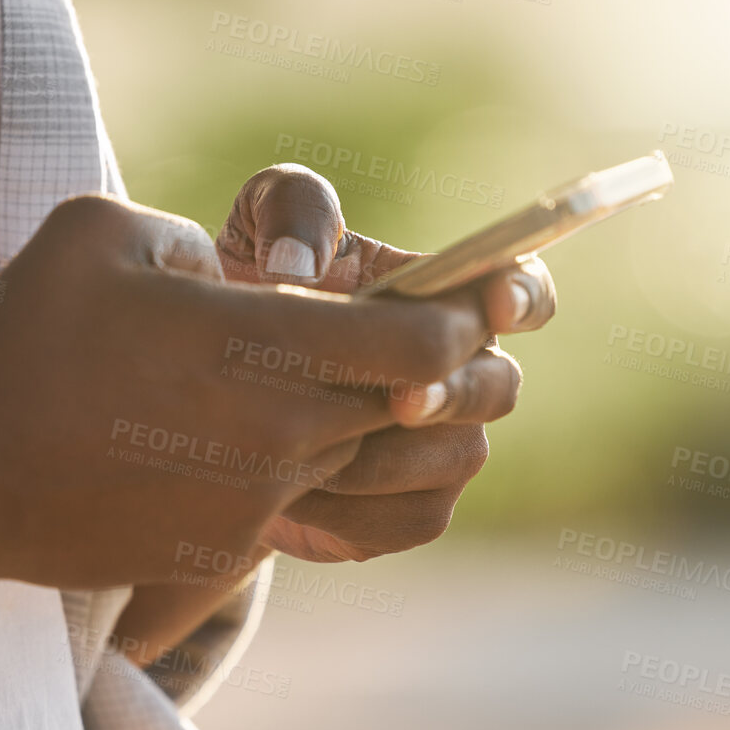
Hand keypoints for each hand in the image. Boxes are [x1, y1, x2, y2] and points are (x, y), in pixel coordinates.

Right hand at [0, 193, 496, 586]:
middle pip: (403, 406)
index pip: (420, 347)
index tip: (470, 302)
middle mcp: (276, 432)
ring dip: (354, 419)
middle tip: (407, 336)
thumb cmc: (20, 339)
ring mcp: (253, 501)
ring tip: (306, 384)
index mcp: (257, 346)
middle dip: (421, 370)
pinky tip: (232, 437)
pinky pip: (295, 501)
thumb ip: (195, 235)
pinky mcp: (222, 547)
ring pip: (354, 457)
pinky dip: (291, 466)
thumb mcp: (101, 232)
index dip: (464, 321)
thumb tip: (235, 272)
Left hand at [216, 164, 555, 561]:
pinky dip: (352, 510)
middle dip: (453, 392)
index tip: (495, 305)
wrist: (205, 406)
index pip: (519, 288)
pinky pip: (412, 518)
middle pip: (500, 385)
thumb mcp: (255, 226)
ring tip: (298, 448)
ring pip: (458, 457)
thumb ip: (292, 210)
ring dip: (384, 454)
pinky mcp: (414, 510)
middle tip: (399, 398)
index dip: (523, 295)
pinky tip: (289, 495)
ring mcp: (446, 445)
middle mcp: (460, 370)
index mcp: (438, 295)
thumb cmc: (244, 294)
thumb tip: (297, 267)